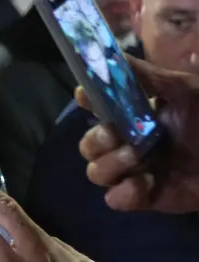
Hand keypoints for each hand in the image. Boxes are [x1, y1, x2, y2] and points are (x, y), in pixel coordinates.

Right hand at [77, 56, 198, 213]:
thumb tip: (112, 55)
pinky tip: (145, 183)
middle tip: (116, 135)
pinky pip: (115, 199)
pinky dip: (125, 192)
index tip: (86, 95)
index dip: (87, 101)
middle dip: (97, 140)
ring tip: (139, 157)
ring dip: (112, 164)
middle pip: (89, 145)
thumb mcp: (184, 90)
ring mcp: (135, 171)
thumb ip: (147, 76)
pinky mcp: (144, 196)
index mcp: (136, 116)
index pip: (99, 107)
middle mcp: (129, 143)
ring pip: (96, 172)